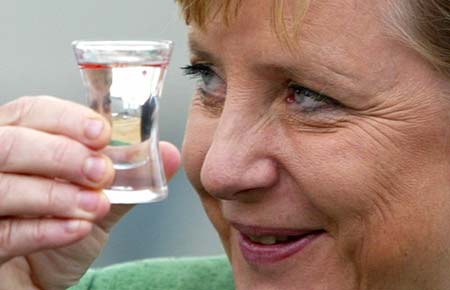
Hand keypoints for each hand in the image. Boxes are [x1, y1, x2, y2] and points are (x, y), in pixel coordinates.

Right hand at [0, 96, 180, 289]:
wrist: (42, 274)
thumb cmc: (63, 226)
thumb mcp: (99, 199)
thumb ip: (129, 178)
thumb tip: (169, 153)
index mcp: (21, 139)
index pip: (33, 112)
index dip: (67, 119)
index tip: (102, 134)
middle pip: (11, 144)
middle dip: (61, 155)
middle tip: (101, 172)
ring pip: (4, 187)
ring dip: (57, 195)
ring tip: (96, 205)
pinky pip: (5, 232)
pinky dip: (45, 230)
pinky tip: (77, 229)